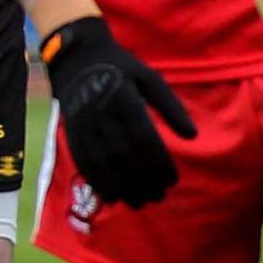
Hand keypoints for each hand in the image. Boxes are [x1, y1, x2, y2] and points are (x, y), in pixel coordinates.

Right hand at [39, 15, 196, 207]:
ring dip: (121, 186)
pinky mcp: (71, 132)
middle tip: (160, 196)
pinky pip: (82, 161)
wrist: (77, 58)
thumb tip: (192, 136)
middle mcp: (100, 112)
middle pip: (122, 153)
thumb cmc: (122, 69)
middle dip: (142, 179)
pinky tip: (113, 196)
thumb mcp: (150, 78)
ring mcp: (82, 123)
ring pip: (101, 161)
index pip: (142, 136)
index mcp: (123, 97)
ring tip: (140, 203)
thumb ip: (171, 106)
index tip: (173, 179)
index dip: (158, 160)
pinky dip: (97, 182)